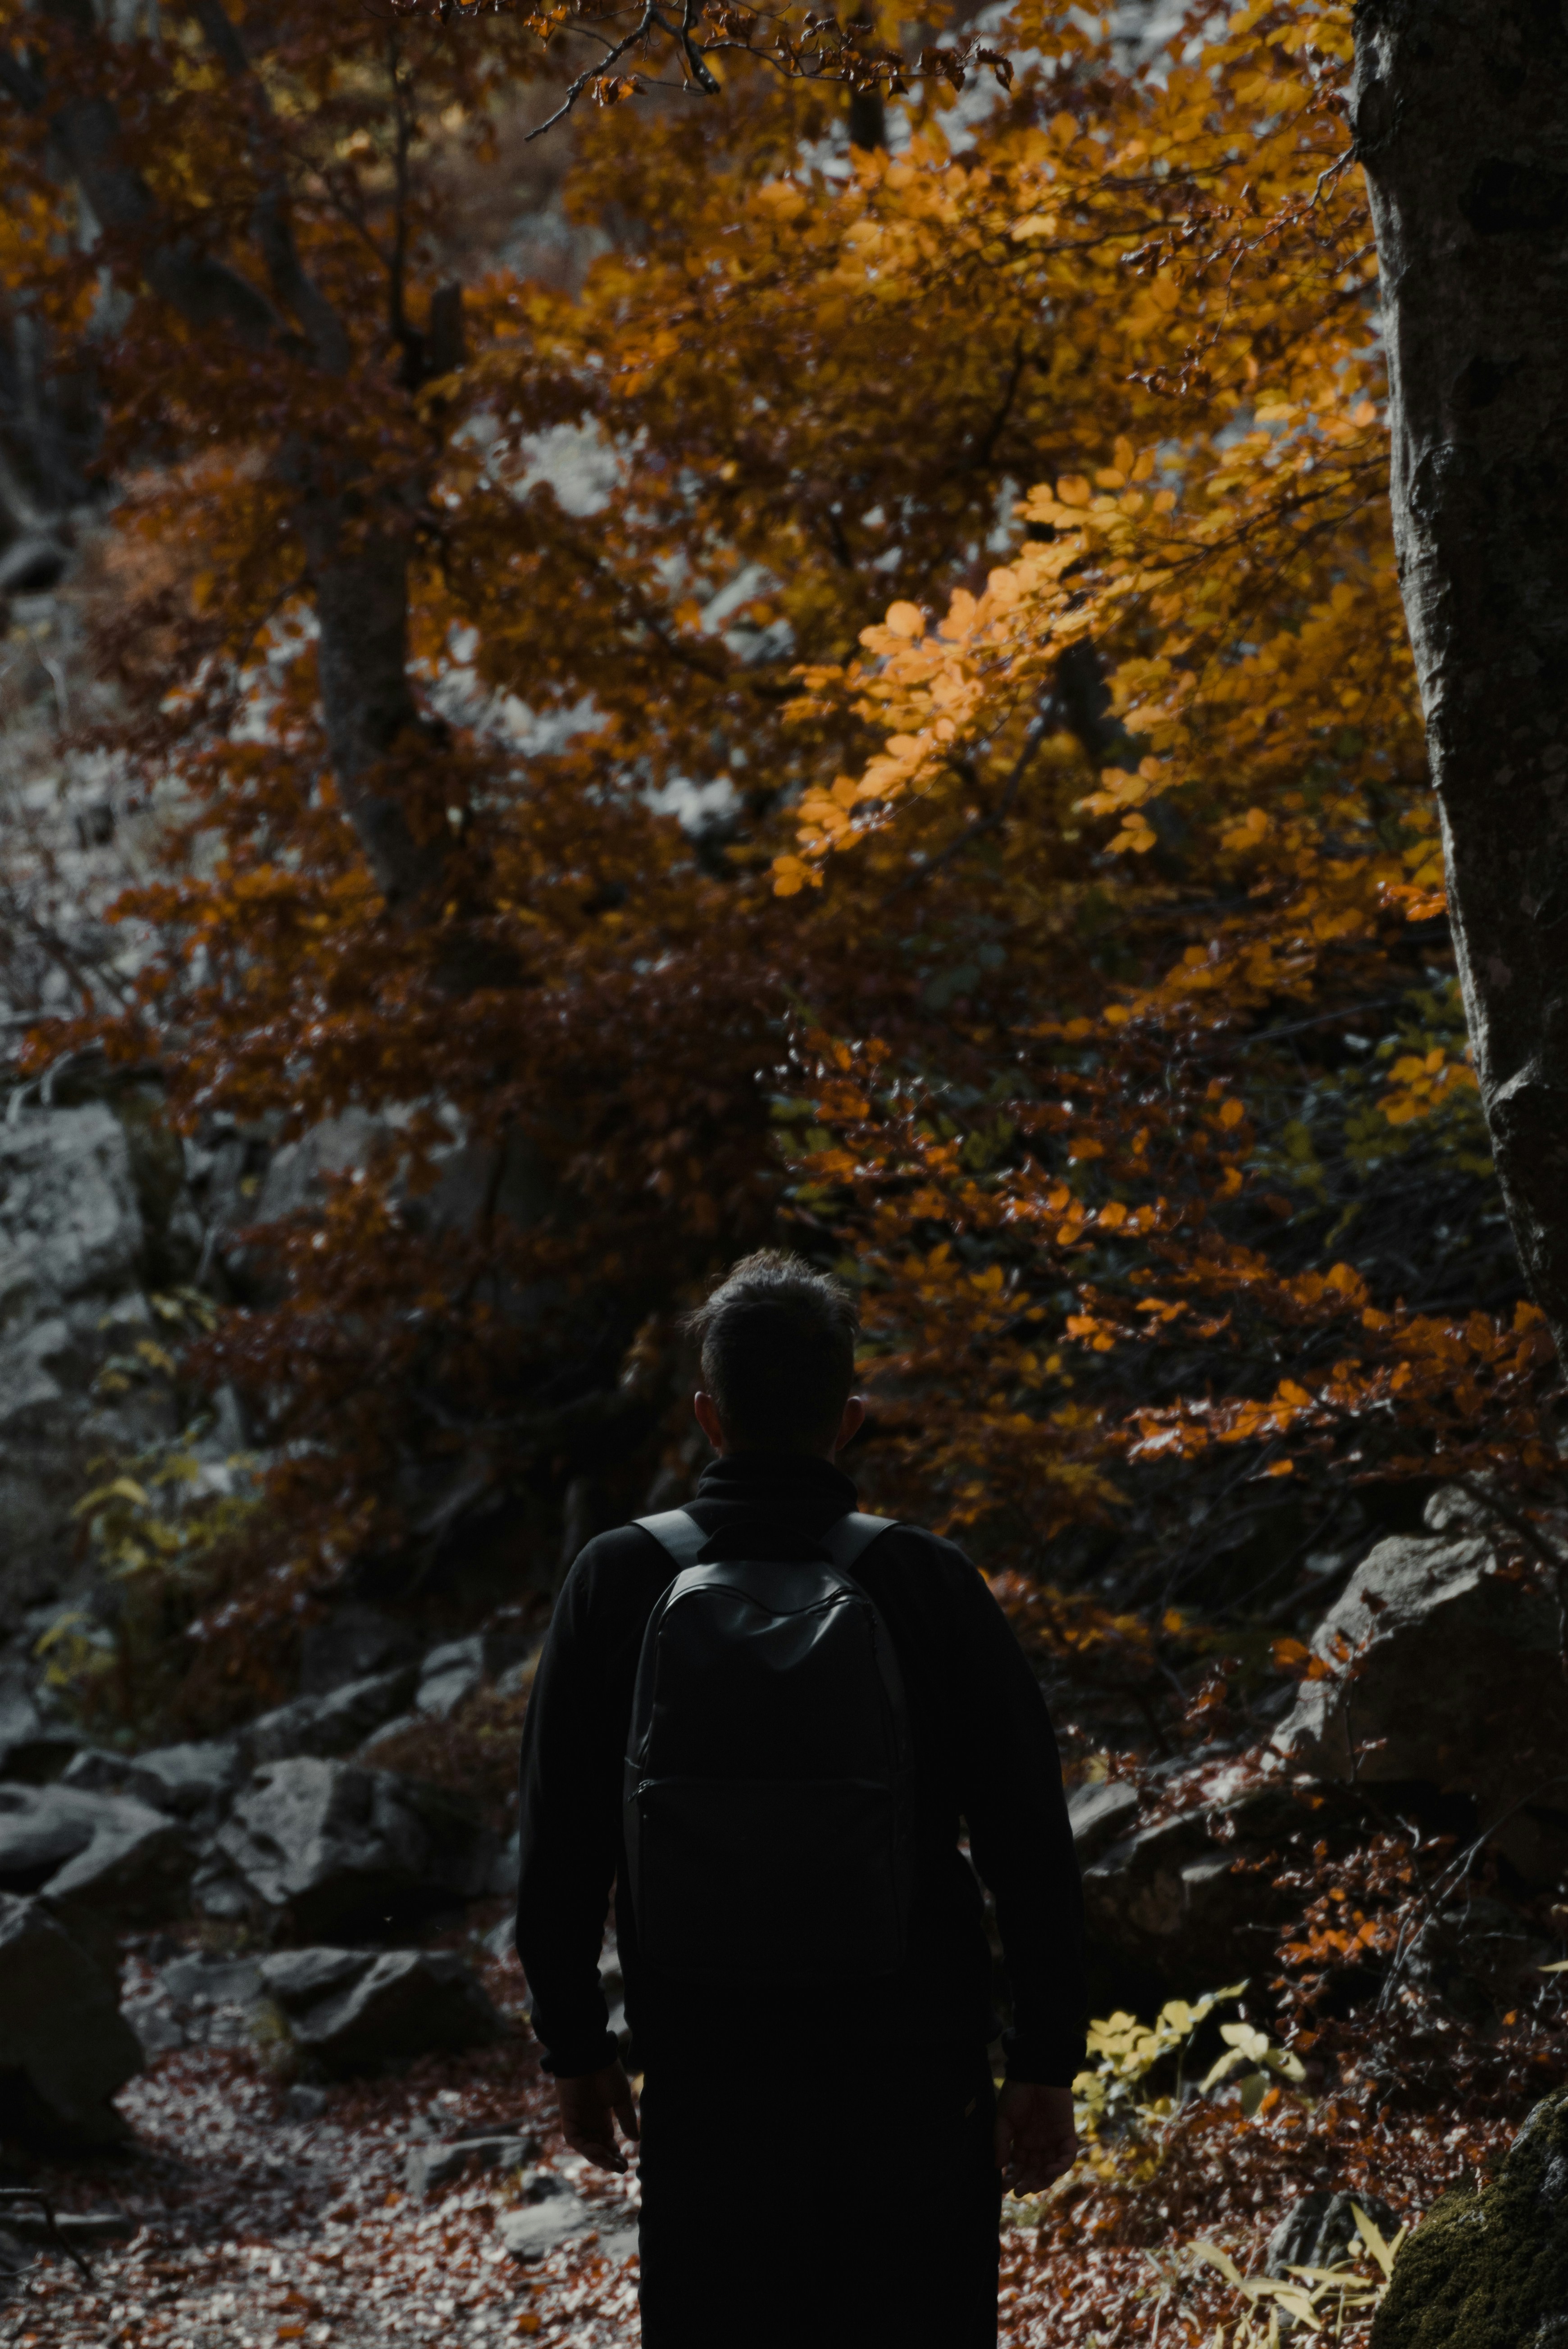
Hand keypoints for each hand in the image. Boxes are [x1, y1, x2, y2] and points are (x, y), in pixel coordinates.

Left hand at [556, 2060, 639, 2174]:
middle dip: (607, 2159)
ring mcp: (577, 2118)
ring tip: (612, 2163)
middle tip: (621, 2168)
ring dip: (597, 2157)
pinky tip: (599, 2151)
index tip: (625, 2164)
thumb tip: (636, 2139)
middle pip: (596, 2146)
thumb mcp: (621, 2097)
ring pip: (585, 2146)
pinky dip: (585, 2147)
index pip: (606, 2139)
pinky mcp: (568, 2116)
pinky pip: (574, 2139)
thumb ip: (626, 2118)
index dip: (614, 2152)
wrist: (589, 2054)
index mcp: (600, 2114)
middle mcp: (588, 2120)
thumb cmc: (606, 2072)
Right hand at [994, 2081, 1077, 2193]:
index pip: (1018, 2166)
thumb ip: (1001, 2142)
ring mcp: (1053, 2140)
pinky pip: (1067, 2156)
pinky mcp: (1067, 2134)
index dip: (1012, 2178)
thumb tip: (997, 2167)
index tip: (1003, 2189)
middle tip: (1019, 2192)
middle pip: (1035, 2171)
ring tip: (1033, 2186)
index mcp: (1022, 2141)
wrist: (1036, 2072)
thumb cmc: (1017, 2093)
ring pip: (1051, 2168)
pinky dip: (1061, 2166)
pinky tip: (1050, 2170)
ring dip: (1044, 2179)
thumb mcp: (1003, 2118)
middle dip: (1027, 2183)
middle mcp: (1038, 2144)